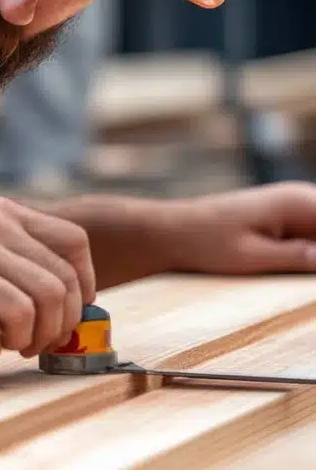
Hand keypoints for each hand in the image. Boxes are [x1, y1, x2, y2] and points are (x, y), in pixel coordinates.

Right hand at [0, 197, 96, 368]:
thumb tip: (54, 301)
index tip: (67, 316)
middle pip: (59, 286)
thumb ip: (5, 255)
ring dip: (22, 343)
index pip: (74, 244)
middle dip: (55, 328)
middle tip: (31, 346)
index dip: (82, 287)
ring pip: (29, 311)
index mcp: (1, 212)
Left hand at [167, 181, 315, 275]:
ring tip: (278, 265)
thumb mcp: (254, 257)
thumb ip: (301, 259)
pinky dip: (308, 255)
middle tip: (294, 270)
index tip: (310, 263)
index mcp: (299, 202)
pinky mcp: (282, 222)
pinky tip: (299, 268)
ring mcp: (292, 209)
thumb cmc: (205, 242)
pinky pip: (311, 237)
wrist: (170, 231)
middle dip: (314, 259)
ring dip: (310, 259)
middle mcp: (300, 199)